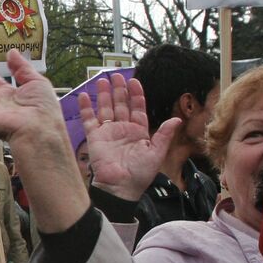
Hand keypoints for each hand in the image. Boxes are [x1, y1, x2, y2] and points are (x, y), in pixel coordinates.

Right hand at [79, 73, 179, 201]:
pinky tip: (85, 96)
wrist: (120, 186)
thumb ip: (164, 135)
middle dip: (118, 89)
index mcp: (138, 131)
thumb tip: (176, 119)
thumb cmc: (140, 173)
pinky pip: (89, 120)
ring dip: (103, 94)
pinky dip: (86, 108)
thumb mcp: (156, 153)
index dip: (136, 94)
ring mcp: (108, 132)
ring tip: (102, 80)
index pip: (137, 108)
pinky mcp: (95, 137)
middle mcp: (122, 129)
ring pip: (105, 108)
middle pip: (120, 104)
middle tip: (115, 75)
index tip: (133, 81)